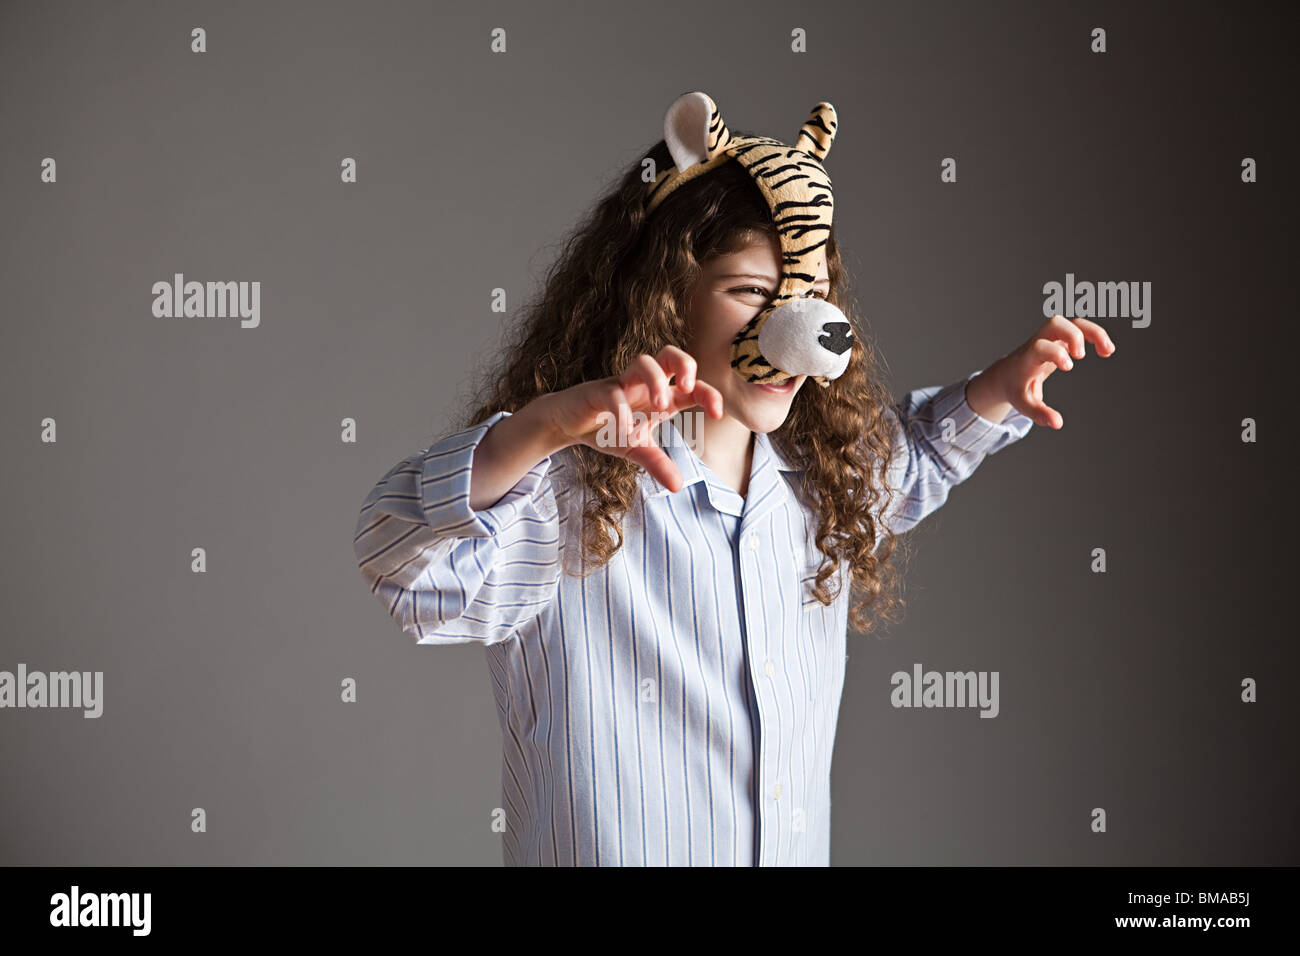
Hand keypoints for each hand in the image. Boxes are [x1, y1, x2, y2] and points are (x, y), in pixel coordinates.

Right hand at [541, 345, 724, 491]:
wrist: (569, 423)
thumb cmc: (608, 429)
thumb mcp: (637, 449)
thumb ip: (658, 464)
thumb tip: (678, 487)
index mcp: (661, 396)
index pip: (692, 387)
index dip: (709, 394)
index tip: (717, 414)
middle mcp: (644, 385)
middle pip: (670, 354)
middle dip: (685, 364)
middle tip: (688, 388)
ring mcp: (621, 384)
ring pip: (643, 362)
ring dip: (655, 380)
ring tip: (660, 405)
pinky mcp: (598, 391)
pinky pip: (612, 392)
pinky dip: (620, 410)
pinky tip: (624, 430)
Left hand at [988, 314, 1116, 428]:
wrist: (1008, 373)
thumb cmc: (1017, 388)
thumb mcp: (1024, 404)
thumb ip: (1039, 414)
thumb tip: (1057, 424)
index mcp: (1028, 358)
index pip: (1039, 346)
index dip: (1055, 352)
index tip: (1069, 366)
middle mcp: (1039, 342)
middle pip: (1055, 324)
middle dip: (1072, 335)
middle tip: (1081, 356)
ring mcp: (1051, 338)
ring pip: (1072, 322)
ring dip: (1092, 331)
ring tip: (1108, 351)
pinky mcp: (1061, 338)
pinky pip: (1080, 328)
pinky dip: (1095, 334)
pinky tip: (1107, 351)